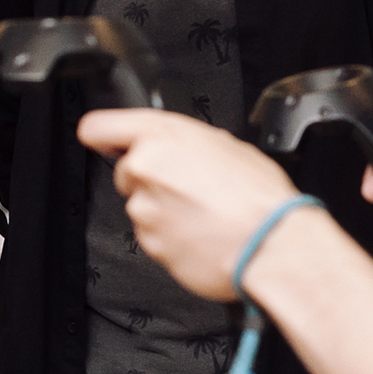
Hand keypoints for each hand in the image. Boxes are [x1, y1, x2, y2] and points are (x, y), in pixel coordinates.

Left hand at [77, 109, 298, 300]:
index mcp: (163, 136)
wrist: (271, 245)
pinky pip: (155, 238)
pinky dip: (173, 238)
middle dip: (152, 179)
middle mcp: (146, 169)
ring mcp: (145, 211)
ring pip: (143, 207)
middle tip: (191, 187)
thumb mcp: (229, 146)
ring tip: (206, 215)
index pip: (101, 127)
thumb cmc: (259, 196)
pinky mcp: (150, 246)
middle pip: (128, 172)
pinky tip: (204, 234)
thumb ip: (190, 144)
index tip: (104, 140)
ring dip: (165, 212)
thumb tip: (181, 151)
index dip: (102, 134)